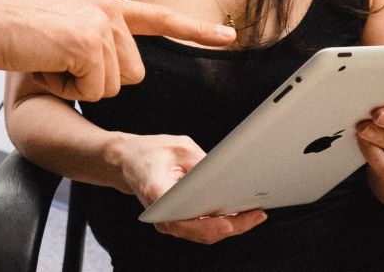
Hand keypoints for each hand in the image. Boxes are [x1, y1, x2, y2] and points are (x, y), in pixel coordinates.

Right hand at [0, 0, 234, 101]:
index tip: (229, 36)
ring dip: (80, 85)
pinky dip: (67, 87)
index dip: (195, 29)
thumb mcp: (61, 25)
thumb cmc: (12, 31)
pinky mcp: (88, 42)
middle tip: (59, 60)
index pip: (157, 16)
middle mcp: (107, 9)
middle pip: (132, 74)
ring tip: (49, 59)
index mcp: (103, 4)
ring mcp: (100, 24)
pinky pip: (93, 90)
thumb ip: (90, 37)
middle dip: (97, 81)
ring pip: (114, 85)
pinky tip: (47, 63)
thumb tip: (108, 68)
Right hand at [114, 132, 266, 243]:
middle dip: (232, 225)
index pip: (185, 218)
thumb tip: (230, 178)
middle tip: (256, 214)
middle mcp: (161, 215)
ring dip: (230, 227)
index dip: (210, 223)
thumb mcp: (180, 148)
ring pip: (203, 234)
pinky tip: (237, 215)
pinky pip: (201, 229)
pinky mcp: (175, 222)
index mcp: (157, 193)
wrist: (126, 162)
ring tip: (253, 215)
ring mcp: (167, 222)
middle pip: (200, 231)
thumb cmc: (149, 153)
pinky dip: (220, 224)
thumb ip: (204, 164)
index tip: (230, 221)